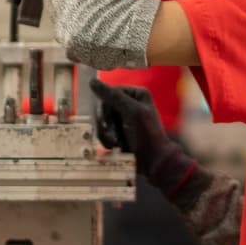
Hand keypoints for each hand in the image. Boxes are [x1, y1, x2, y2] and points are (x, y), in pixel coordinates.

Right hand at [91, 77, 197, 195]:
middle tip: (110, 133)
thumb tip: (93, 82)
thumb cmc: (146, 135)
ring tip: (114, 142)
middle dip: (105, 122)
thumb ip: (113, 96)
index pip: (110, 92)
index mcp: (137, 95)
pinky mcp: (119, 132)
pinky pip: (104, 132)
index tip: (106, 120)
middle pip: (104, 107)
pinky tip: (114, 146)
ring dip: (105, 133)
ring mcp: (124, 119)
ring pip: (102, 121)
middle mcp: (130, 104)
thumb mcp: (131, 112)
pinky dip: (106, 140)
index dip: (105, 106)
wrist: (153, 162)